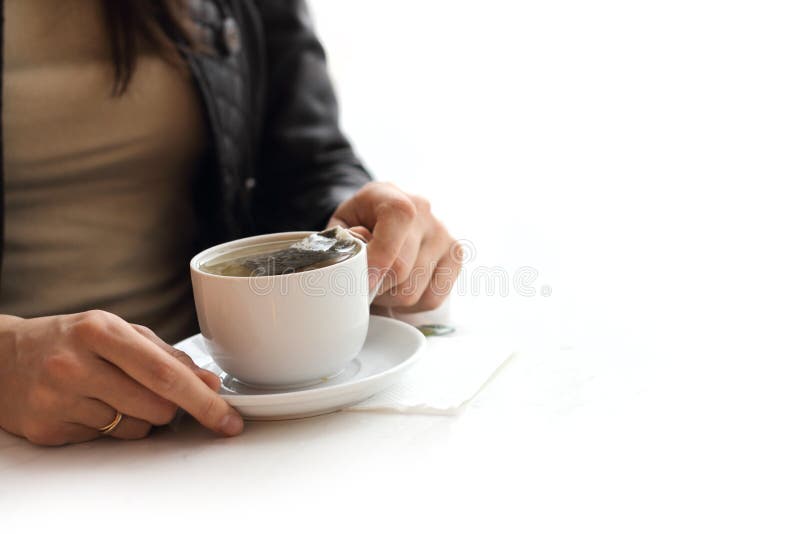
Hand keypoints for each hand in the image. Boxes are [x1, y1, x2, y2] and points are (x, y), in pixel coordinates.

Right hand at [0, 311, 242, 445]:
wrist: (2, 357)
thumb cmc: (71, 339)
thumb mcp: (117, 331)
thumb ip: (166, 355)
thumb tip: (208, 383)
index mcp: (100, 331)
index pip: (164, 373)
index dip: (203, 400)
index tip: (227, 418)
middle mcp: (76, 365)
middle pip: (156, 406)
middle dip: (170, 407)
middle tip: (152, 391)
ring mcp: (58, 400)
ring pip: (134, 429)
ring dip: (139, 418)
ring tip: (112, 393)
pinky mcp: (47, 430)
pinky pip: (105, 441)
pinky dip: (109, 427)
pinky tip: (89, 405)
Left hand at [328, 182, 461, 310]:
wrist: (381, 217)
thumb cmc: (358, 223)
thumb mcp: (340, 226)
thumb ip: (345, 242)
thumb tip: (362, 259)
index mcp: (392, 195)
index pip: (397, 221)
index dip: (378, 257)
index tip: (361, 281)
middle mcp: (424, 212)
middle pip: (402, 267)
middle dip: (376, 287)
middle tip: (362, 287)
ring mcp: (443, 234)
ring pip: (414, 290)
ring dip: (390, 298)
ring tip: (380, 287)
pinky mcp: (455, 257)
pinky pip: (433, 298)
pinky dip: (412, 306)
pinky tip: (400, 291)